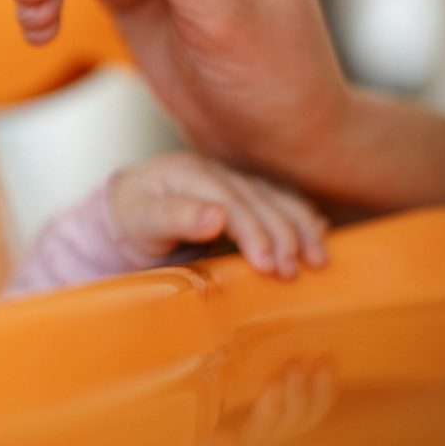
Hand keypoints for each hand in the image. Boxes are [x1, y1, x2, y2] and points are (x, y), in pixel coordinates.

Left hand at [108, 151, 328, 277]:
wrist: (125, 211)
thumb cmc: (131, 219)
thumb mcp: (141, 220)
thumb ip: (175, 217)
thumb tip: (218, 216)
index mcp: (188, 173)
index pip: (230, 200)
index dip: (253, 231)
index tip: (267, 265)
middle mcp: (215, 172)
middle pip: (259, 200)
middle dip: (282, 236)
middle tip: (291, 273)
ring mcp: (232, 181)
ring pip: (277, 199)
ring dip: (301, 228)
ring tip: (318, 261)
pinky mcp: (244, 195)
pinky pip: (279, 202)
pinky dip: (301, 218)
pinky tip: (319, 235)